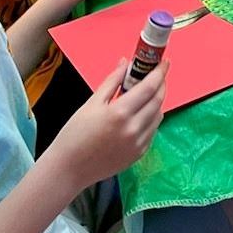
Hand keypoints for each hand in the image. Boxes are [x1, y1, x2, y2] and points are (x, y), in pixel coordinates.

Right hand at [45, 56, 166, 190]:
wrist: (68, 169)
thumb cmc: (75, 135)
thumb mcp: (91, 103)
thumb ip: (112, 81)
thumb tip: (125, 63)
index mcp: (120, 113)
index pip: (149, 87)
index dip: (160, 72)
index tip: (164, 63)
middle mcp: (133, 128)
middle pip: (158, 100)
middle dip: (161, 84)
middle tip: (157, 75)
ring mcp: (138, 143)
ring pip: (158, 116)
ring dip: (157, 101)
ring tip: (146, 94)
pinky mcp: (139, 154)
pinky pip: (153, 131)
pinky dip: (151, 119)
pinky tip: (140, 114)